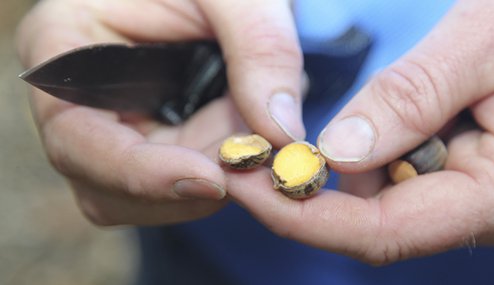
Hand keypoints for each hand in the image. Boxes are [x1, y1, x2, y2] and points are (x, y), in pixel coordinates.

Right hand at [17, 0, 303, 224]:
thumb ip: (260, 50)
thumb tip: (281, 133)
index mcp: (63, 48)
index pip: (74, 136)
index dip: (139, 171)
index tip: (212, 180)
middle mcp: (77, 103)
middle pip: (107, 185)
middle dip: (190, 182)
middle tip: (261, 163)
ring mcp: (112, 132)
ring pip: (144, 199)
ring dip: (209, 183)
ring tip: (255, 136)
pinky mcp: (147, 147)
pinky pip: (173, 190)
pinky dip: (216, 180)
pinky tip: (244, 144)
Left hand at [228, 0, 493, 264]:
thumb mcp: (489, 42)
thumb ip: (415, 96)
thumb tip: (336, 150)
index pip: (379, 231)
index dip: (302, 214)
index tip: (245, 181)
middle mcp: (476, 206)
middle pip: (370, 217)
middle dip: (308, 187)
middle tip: (254, 148)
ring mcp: (465, 189)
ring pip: (378, 192)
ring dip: (337, 161)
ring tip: (306, 127)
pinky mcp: (455, 167)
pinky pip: (394, 167)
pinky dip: (365, 146)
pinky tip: (360, 119)